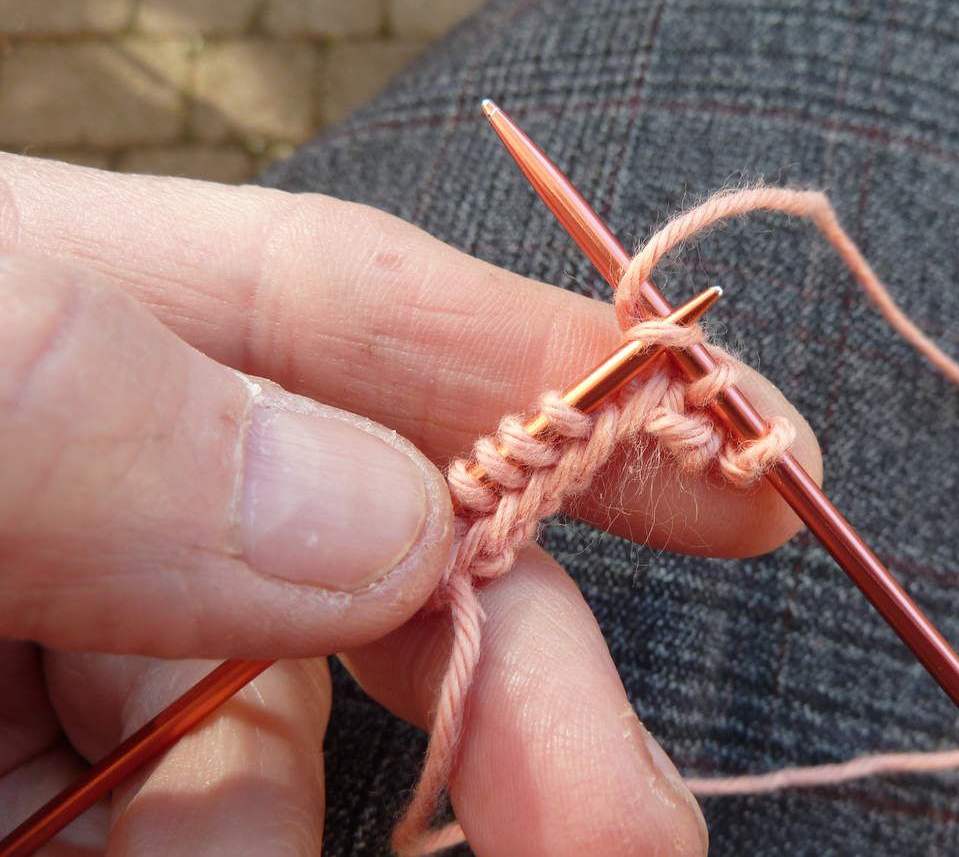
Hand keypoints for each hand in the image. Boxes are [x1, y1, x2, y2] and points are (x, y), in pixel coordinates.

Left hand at [0, 155, 821, 854]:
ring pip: (281, 722)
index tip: (738, 436)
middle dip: (516, 656)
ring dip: (340, 813)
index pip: (334, 304)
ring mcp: (48, 652)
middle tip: (625, 816)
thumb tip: (384, 517)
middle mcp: (79, 485)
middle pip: (355, 537)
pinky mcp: (31, 801)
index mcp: (49, 333)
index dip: (545, 358)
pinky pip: (191, 830)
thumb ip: (89, 418)